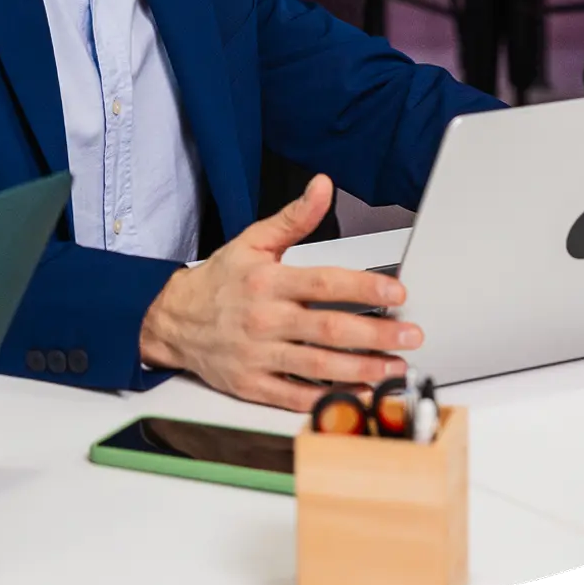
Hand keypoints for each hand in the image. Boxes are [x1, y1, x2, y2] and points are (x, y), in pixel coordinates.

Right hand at [136, 174, 417, 410]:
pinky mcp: (252, 385)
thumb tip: (322, 187)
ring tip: (394, 367)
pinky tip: (359, 392)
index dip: (364, 287)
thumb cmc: (219, 281)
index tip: (396, 292)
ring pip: (319, 366)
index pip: (324, 283)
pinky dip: (329, 397)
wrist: (173, 320)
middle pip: (329, 328)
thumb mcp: (252, 241)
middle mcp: (264, 319)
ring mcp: (258, 355)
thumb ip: (293, 218)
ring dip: (363, 368)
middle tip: (410, 335)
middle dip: (376, 333)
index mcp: (268, 282)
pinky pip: (296, 395)